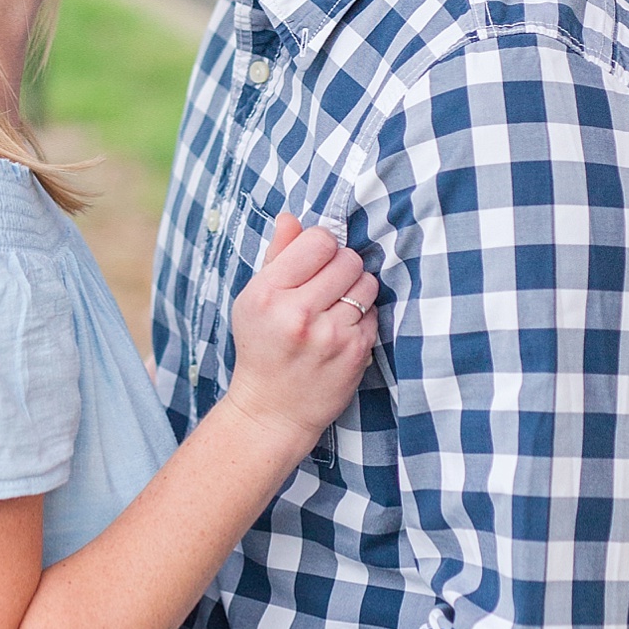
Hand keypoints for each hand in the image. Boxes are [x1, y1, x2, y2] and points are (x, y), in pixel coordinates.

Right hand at [227, 211, 378, 454]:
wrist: (271, 411)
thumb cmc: (262, 348)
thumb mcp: (254, 300)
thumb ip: (276, 256)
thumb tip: (291, 218)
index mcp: (268, 294)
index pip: (318, 241)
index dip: (322, 246)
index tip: (316, 260)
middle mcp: (298, 313)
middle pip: (347, 259)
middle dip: (341, 267)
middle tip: (327, 286)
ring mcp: (329, 335)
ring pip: (366, 284)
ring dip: (356, 290)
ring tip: (336, 307)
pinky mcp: (354, 353)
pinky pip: (374, 312)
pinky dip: (362, 317)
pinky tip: (342, 330)